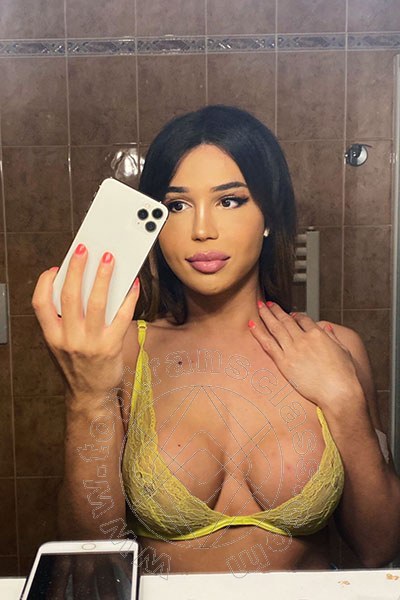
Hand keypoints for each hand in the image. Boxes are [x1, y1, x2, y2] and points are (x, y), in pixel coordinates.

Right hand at [32, 244, 139, 398]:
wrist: (90, 396)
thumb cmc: (78, 366)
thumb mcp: (61, 344)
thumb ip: (65, 319)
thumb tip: (82, 284)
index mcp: (51, 336)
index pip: (40, 304)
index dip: (44, 283)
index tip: (54, 269)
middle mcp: (68, 339)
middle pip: (70, 296)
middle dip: (77, 269)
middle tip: (85, 249)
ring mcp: (90, 343)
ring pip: (96, 302)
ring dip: (102, 277)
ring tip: (108, 259)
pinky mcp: (111, 347)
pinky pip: (121, 316)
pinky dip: (128, 297)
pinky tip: (132, 285)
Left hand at [248, 302, 361, 408]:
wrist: (338, 392)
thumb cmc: (344, 375)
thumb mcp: (343, 351)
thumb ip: (333, 337)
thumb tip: (327, 327)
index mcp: (318, 334)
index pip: (303, 319)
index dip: (295, 315)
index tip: (290, 314)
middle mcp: (303, 339)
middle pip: (286, 320)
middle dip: (276, 310)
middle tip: (268, 303)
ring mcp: (292, 350)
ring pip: (275, 328)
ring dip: (266, 315)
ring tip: (259, 306)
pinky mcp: (284, 363)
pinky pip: (268, 344)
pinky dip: (258, 333)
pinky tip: (251, 325)